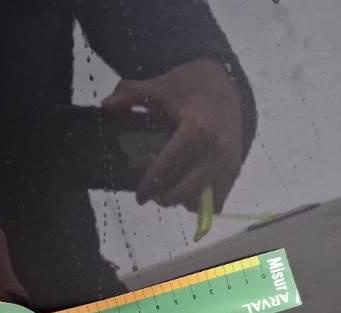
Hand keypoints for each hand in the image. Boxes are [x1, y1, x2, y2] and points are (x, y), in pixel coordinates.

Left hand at [103, 58, 243, 212]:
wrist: (226, 83)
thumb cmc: (191, 85)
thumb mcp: (160, 86)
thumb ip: (131, 95)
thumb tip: (105, 107)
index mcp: (195, 129)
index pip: (168, 167)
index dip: (150, 185)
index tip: (140, 197)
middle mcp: (215, 149)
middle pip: (184, 191)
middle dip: (164, 197)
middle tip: (153, 194)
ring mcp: (227, 161)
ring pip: (202, 199)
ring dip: (183, 200)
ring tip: (170, 191)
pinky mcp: (235, 168)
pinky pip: (218, 198)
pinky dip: (202, 201)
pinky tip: (188, 192)